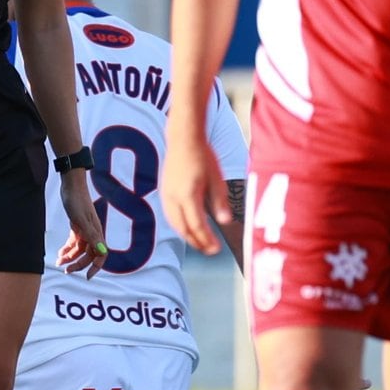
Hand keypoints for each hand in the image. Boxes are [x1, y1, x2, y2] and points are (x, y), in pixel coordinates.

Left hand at [55, 170, 107, 277]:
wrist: (71, 185)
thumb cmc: (77, 201)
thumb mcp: (82, 220)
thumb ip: (91, 236)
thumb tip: (102, 252)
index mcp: (96, 233)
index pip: (101, 255)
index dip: (96, 267)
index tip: (87, 277)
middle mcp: (92, 233)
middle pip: (88, 255)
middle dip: (77, 264)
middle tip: (65, 270)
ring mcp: (84, 230)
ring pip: (79, 250)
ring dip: (70, 257)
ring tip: (58, 262)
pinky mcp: (77, 226)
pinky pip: (74, 242)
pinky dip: (67, 249)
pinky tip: (60, 253)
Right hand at [159, 129, 225, 254]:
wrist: (183, 139)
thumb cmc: (203, 156)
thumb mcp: (216, 178)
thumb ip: (220, 202)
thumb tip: (225, 222)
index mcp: (188, 195)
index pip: (197, 226)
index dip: (207, 240)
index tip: (217, 249)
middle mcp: (174, 198)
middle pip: (184, 229)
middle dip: (197, 242)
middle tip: (210, 251)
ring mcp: (166, 195)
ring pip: (175, 224)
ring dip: (187, 236)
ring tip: (200, 243)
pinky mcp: (164, 192)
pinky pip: (170, 215)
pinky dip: (179, 226)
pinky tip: (188, 228)